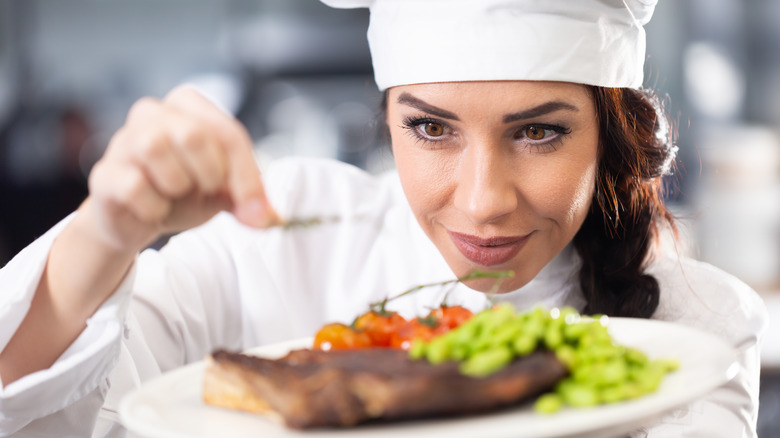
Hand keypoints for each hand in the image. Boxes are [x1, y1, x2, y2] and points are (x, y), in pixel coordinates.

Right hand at [83, 85, 278, 253]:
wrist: (137, 221)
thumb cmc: (183, 194)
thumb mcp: (223, 192)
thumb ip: (247, 198)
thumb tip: (268, 218)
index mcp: (189, 107)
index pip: (228, 133)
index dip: (247, 175)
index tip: (258, 209)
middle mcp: (152, 113)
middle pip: (193, 134)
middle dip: (210, 174)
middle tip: (206, 190)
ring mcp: (123, 140)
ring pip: (157, 149)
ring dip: (178, 185)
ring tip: (175, 194)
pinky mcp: (104, 173)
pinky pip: (134, 186)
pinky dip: (154, 207)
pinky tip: (154, 208)